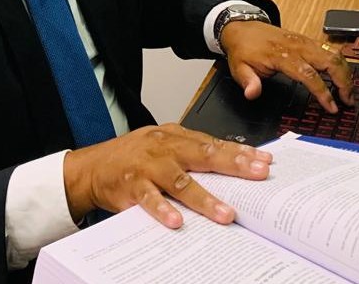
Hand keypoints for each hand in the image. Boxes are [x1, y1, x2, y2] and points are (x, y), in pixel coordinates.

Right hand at [63, 123, 271, 227]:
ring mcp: (147, 166)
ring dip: (204, 198)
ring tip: (225, 214)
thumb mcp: (163, 147)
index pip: (213, 143)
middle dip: (233, 165)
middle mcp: (164, 148)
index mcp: (175, 137)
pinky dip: (163, 209)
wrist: (93, 166)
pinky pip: (149, 198)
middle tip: (257, 175)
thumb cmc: (133, 158)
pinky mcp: (131, 185)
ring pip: (180, 181)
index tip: (265, 161)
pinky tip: (177, 221)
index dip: (240, 153)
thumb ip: (192, 153)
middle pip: (203, 155)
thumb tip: (231, 165)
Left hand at [219, 21, 352, 112]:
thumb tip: (252, 93)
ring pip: (334, 54)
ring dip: (345, 73)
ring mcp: (304, 41)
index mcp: (281, 54)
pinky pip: (330, 50)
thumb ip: (248, 81)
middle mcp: (297, 46)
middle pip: (329, 61)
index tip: (331, 106)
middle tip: (348, 100)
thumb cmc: (244, 49)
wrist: (242, 27)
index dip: (322, 92)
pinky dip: (340, 64)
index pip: (308, 74)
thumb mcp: (239, 67)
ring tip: (348, 92)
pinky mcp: (307, 40)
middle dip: (343, 82)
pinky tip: (343, 76)